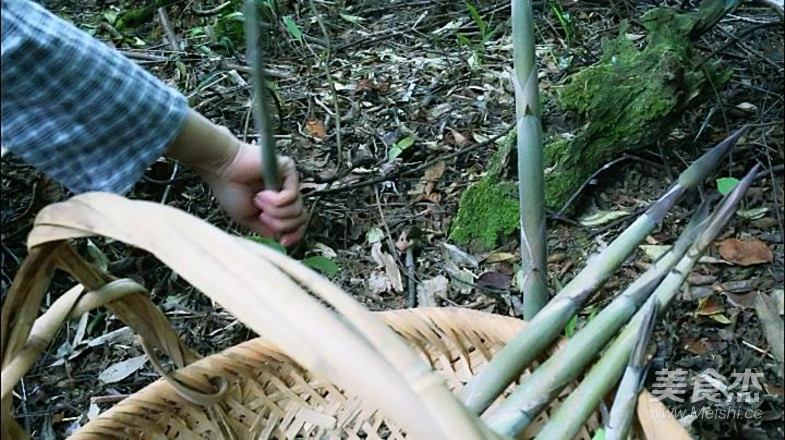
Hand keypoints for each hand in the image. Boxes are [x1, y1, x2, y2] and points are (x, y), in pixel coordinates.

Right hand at [166, 110, 305, 245]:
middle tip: (262, 216)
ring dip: (275, 212)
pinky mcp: (288, 170)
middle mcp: (287, 192)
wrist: (220, 169)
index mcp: (279, 204)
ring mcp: (289, 181)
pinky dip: (276, 201)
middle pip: (300, 219)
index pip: (298, 223)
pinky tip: (261, 194)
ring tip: (258, 201)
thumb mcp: (249, 218)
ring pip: (297, 209)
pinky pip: (292, 195)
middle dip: (281, 224)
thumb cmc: (230, 190)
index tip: (283, 242)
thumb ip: (268, 229)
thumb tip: (284, 240)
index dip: (295, 235)